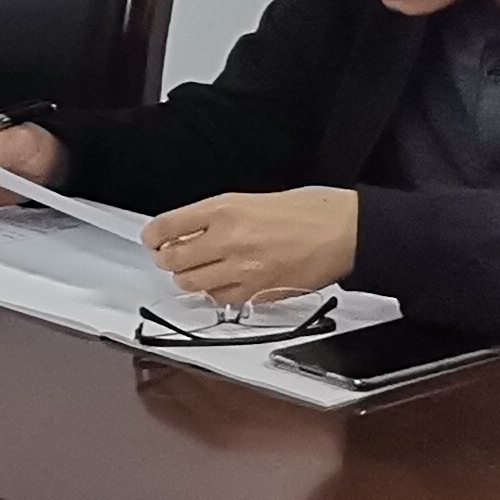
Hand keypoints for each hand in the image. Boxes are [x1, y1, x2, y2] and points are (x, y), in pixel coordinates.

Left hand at [145, 186, 359, 305]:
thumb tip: (185, 232)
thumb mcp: (251, 200)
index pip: (166, 227)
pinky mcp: (258, 293)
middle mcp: (228, 240)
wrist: (346, 232)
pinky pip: (220, 299)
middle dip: (168, 259)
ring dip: (189, 278)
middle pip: (171, 260)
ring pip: (190, 284)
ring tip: (200, 270)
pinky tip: (226, 282)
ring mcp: (242, 270)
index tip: (153, 239)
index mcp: (225, 211)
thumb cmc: (309, 212)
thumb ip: (215, 218)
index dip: (153, 236)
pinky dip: (216, 293)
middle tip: (174, 255)